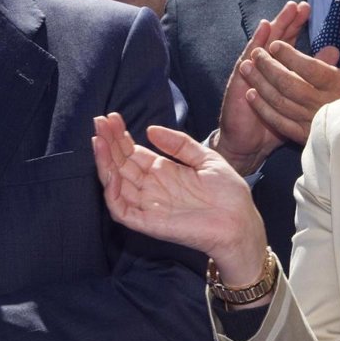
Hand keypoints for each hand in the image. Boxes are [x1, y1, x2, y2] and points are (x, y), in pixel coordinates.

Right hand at [93, 113, 266, 285]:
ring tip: (98, 140)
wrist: (241, 222)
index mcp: (163, 172)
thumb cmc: (228, 193)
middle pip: (121, 164)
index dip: (120, 136)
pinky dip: (111, 192)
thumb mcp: (205, 157)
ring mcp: (148, 205)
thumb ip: (179, 143)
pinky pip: (121, 209)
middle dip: (108, 143)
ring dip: (104, 162)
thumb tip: (150, 129)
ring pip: (116, 184)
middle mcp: (151, 187)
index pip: (133, 152)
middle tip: (98, 122)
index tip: (111, 117)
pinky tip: (109, 171)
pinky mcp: (148, 223)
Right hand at [213, 2, 308, 173]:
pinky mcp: (241, 81)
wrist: (247, 142)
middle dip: (287, 21)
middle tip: (297, 4)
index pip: (288, 40)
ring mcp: (250, 72)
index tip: (306, 8)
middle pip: (276, 37)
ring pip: (262, 44)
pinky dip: (255, 44)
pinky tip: (263, 31)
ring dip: (272, 28)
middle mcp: (263, 66)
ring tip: (283, 12)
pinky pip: (249, 59)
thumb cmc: (273, 121)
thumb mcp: (298, 97)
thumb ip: (315, 71)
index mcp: (278, 68)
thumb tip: (335, 50)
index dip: (296, 24)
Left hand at [239, 5, 339, 144]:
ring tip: (246, 67)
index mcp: (339, 84)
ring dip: (261, 84)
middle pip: (290, 85)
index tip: (275, 44)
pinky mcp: (306, 135)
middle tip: (256, 53)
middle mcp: (324, 104)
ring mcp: (313, 121)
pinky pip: (280, 122)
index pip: (310, 68)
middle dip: (269, 67)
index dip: (290, 56)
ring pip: (280, 102)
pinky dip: (263, 108)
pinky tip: (251, 94)